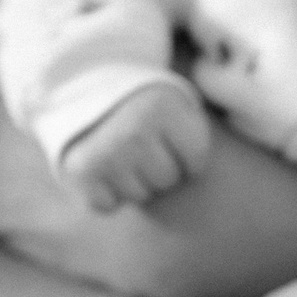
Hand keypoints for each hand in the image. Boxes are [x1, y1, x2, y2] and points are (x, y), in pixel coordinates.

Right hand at [59, 81, 211, 211]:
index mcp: (163, 108)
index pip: (196, 163)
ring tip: (121, 153)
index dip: (187, 156)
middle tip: (142, 146)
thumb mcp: (176, 105)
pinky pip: (108, 205)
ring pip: (140, 196)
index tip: (171, 138)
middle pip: (168, 181)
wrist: (85, 91)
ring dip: (134, 181)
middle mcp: (134, 130)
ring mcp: (105, 152)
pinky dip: (106, 193)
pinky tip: (102, 168)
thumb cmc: (144, 108)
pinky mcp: (80, 173)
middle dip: (160, 169)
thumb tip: (215, 182)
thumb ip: (197, 134)